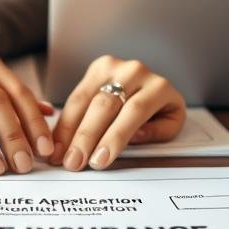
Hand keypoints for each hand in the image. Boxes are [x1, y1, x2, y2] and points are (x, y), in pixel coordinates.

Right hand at [50, 56, 185, 171]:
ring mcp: (113, 67)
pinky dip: (64, 121)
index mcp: (158, 86)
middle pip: (105, 104)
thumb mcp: (170, 125)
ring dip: (69, 130)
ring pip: (85, 99)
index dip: (114, 137)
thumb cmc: (160, 111)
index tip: (100, 160)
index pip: (134, 111)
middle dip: (86, 136)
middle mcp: (134, 72)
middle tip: (74, 161)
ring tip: (60, 155)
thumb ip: (157, 132)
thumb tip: (134, 136)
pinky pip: (75, 95)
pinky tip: (58, 139)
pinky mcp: (96, 69)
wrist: (154, 85)